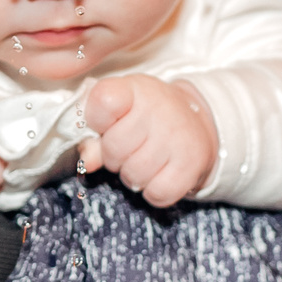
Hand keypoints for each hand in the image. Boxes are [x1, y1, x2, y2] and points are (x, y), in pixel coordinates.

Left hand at [77, 75, 217, 206]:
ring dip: (133, 175)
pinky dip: (153, 192)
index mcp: (134, 89)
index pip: (103, 101)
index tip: (106, 123)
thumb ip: (94, 135)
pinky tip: (159, 175)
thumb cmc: (145, 117)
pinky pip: (157, 193)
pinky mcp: (192, 163)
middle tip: (128, 148)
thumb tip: (86, 161)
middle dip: (114, 156)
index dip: (96, 120)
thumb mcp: (118, 112)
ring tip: (144, 160)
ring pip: (134, 175)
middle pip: (113, 148)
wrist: (194, 122)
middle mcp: (159, 108)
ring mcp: (178, 136)